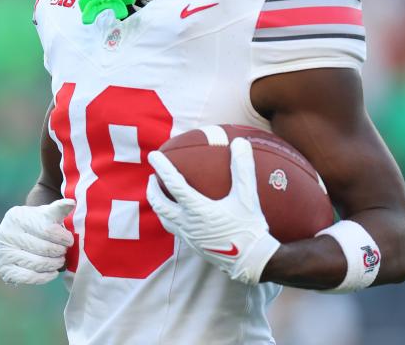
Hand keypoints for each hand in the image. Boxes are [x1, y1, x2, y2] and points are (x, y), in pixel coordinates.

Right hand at [0, 198, 75, 284]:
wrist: (15, 237)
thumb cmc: (35, 224)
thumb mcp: (45, 213)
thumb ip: (58, 208)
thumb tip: (72, 202)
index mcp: (17, 216)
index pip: (47, 230)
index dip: (63, 237)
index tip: (69, 240)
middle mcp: (6, 233)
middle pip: (43, 248)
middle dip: (59, 252)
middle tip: (64, 252)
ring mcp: (3, 252)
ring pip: (38, 263)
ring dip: (54, 264)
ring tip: (60, 261)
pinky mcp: (4, 269)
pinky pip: (29, 277)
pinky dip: (45, 277)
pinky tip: (52, 272)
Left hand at [146, 138, 279, 284]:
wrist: (253, 262)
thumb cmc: (249, 228)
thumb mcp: (247, 197)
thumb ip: (243, 169)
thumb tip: (241, 143)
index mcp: (198, 209)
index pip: (173, 184)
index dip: (162, 167)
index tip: (153, 155)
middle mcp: (188, 224)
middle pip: (160, 204)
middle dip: (152, 189)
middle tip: (151, 177)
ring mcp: (189, 237)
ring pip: (165, 219)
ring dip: (158, 205)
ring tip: (160, 195)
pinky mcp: (194, 246)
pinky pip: (175, 229)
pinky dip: (170, 217)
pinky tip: (180, 215)